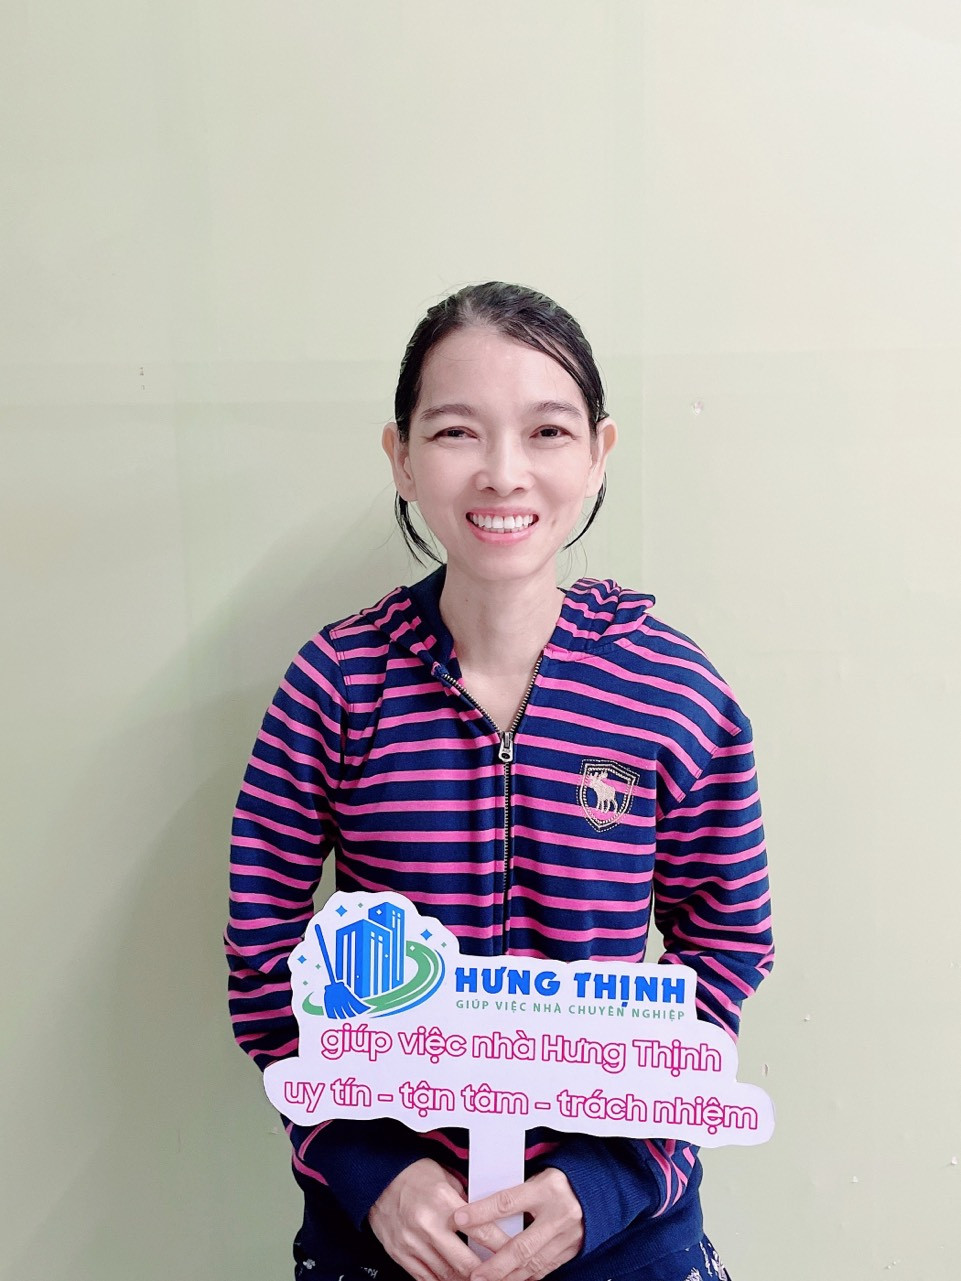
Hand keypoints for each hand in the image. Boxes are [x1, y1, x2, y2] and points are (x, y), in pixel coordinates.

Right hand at [368, 1158, 491, 1280]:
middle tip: (502, 1274)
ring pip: (447, 1276)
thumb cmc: (413, 1175)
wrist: (377, 1179)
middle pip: (465, 1263)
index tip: (515, 1254)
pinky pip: (426, 1279)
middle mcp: (427, 1225)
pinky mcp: (400, 1255)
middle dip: (487, 1273)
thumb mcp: (446, 1178)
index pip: (481, 1231)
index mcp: (443, 1201)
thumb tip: (488, 1217)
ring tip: (482, 1278)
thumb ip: (466, 1200)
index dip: (501, 1247)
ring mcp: (412, 1244)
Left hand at [453, 1168, 583, 1280]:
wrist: (598, 1189)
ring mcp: (568, 1237)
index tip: (459, 1219)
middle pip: (522, 1246)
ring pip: (533, 1263)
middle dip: (495, 1265)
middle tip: (474, 1275)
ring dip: (508, 1276)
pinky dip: (525, 1277)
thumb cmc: (560, 1181)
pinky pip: (545, 1269)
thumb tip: (480, 1207)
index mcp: (547, 1188)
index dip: (482, 1212)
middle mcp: (559, 1215)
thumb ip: (514, 1193)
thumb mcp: (538, 1176)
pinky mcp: (572, 1251)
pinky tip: (509, 1280)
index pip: (508, 1202)